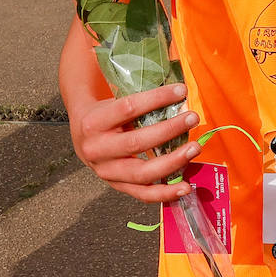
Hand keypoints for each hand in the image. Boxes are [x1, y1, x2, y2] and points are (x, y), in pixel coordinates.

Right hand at [69, 82, 201, 202]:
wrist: (81, 135)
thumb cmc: (105, 113)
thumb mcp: (113, 100)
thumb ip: (141, 95)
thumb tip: (178, 82)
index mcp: (94, 122)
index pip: (128, 108)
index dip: (157, 98)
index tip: (181, 91)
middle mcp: (97, 149)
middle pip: (137, 142)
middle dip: (169, 130)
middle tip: (192, 118)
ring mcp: (106, 172)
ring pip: (142, 172)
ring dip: (173, 162)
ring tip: (194, 148)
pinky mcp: (117, 186)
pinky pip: (143, 194)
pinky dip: (165, 192)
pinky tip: (185, 187)